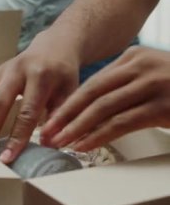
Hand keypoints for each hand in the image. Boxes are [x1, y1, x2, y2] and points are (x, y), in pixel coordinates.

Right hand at [0, 29, 79, 162]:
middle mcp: (18, 70)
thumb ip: (59, 117)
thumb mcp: (70, 94)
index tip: (8, 158)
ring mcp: (3, 69)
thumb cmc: (64, 74)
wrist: (55, 47)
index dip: (16, 138)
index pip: (26, 113)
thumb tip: (47, 144)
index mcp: (41, 77)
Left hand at [41, 46, 169, 150]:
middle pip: (92, 94)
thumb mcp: (148, 77)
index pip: (92, 83)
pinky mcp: (160, 106)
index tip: (51, 121)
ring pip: (103, 109)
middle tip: (46, 134)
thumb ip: (123, 86)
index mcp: (133, 58)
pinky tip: (83, 146)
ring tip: (58, 142)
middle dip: (65, 116)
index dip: (69, 104)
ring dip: (77, 128)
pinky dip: (99, 136)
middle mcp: (140, 67)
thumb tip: (91, 110)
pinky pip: (121, 123)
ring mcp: (151, 85)